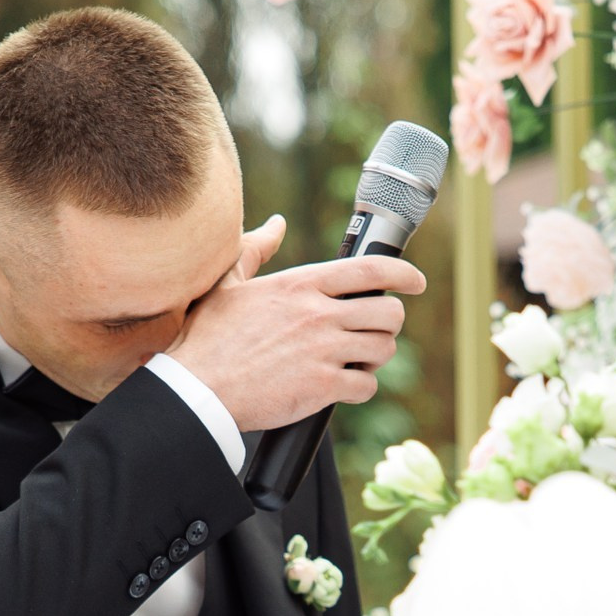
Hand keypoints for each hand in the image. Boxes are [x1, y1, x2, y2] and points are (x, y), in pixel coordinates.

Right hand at [167, 215, 428, 430]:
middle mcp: (318, 314)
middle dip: (388, 325)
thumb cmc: (208, 339)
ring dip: (376, 357)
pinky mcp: (323, 387)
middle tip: (374, 333)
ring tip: (356, 361)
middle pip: (388, 313)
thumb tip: (275, 224)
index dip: (403, 275)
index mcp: (300, 285)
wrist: (198, 391)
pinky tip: (343, 387)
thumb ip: (256, 249)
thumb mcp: (228, 284)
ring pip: (383, 349)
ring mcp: (323, 351)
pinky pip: (366, 386)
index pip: (369, 270)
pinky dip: (361, 388)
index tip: (417, 282)